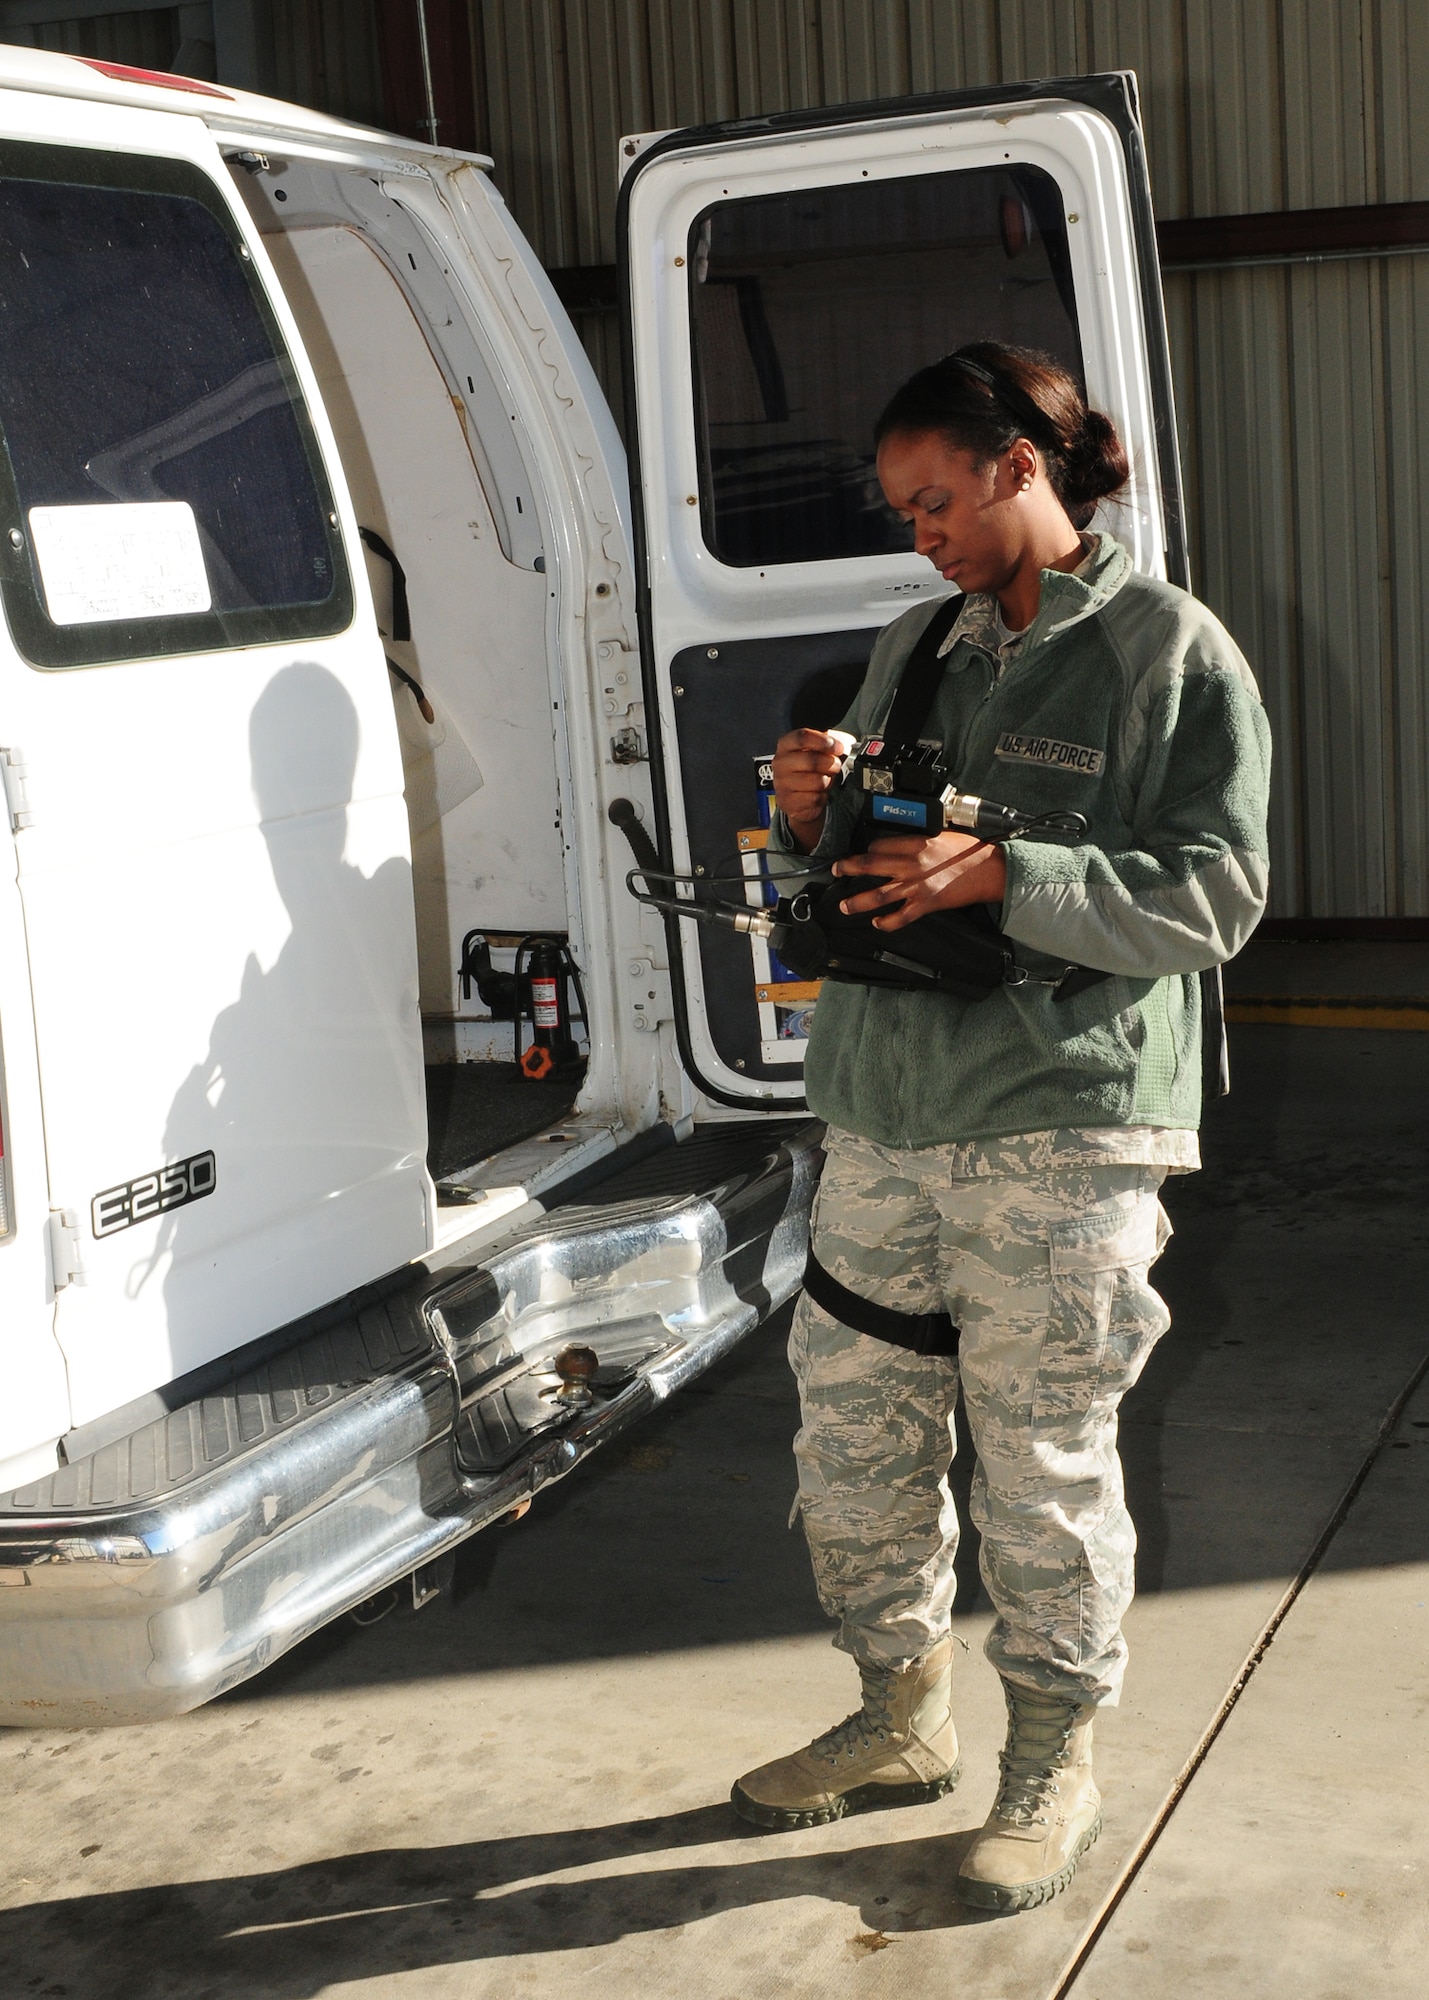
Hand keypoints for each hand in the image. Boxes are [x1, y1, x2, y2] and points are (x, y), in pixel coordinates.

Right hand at [771, 728, 855, 851]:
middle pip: (811, 760)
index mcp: (786, 745)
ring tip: (825, 781)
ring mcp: (782, 783)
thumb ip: (824, 745)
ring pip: (817, 781)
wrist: (798, 796)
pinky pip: (815, 798)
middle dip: (830, 764)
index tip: (838, 747)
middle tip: (836, 766)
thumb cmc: (808, 770)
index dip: (824, 742)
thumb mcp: (815, 751)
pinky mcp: (787, 801)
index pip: (802, 737)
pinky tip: (819, 794)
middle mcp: (780, 763)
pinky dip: (822, 797)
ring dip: (827, 782)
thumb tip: (840, 746)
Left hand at [832, 830, 1007, 928]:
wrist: (989, 870)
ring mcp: (917, 886)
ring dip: (858, 902)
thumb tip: (901, 846)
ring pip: (879, 895)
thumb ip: (918, 841)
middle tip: (836, 870)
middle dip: (849, 868)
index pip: (880, 845)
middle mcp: (911, 864)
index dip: (868, 849)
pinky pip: (901, 916)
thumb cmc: (969, 852)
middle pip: (871, 865)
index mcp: (915, 844)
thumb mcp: (940, 835)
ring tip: (844, 906)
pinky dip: (886, 922)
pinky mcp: (926, 904)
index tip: (864, 853)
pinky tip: (876, 922)